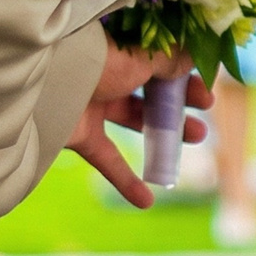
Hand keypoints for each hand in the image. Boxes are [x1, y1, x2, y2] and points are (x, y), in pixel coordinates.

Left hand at [67, 43, 212, 208]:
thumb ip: (171, 60)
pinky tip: (146, 201)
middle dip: (181, 103)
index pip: (159, 64)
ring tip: (197, 138)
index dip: (185, 78)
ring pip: (135, 122)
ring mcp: (93, 106)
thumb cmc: (99, 63)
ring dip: (165, 134)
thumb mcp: (144, 57)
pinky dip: (125, 181)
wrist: (49, 85)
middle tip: (205, 112)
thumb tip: (193, 58)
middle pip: (150, 93)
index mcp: (121, 53)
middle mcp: (107, 77)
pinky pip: (107, 160)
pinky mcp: (80, 135)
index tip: (206, 92)